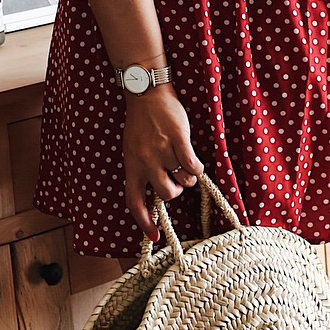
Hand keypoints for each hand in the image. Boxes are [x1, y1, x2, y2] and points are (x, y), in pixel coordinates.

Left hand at [122, 89, 203, 243]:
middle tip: (176, 176)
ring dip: (188, 176)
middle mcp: (145, 162)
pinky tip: (194, 160)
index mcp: (131, 166)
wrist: (146, 93)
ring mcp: (161, 152)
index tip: (153, 236)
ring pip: (184, 181)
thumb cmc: (141, 123)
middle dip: (177, 190)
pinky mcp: (178, 140)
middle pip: (167, 195)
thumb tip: (156, 195)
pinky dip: (197, 168)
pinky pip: (193, 167)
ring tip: (183, 160)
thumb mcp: (132, 150)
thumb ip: (142, 171)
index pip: (134, 202)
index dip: (143, 222)